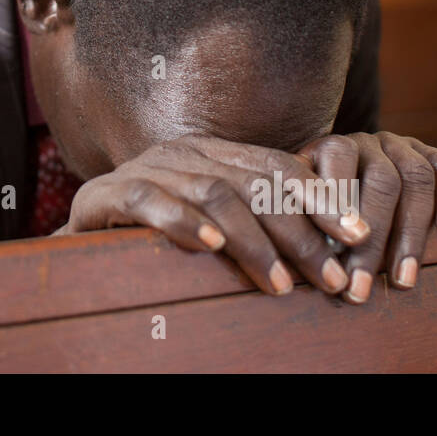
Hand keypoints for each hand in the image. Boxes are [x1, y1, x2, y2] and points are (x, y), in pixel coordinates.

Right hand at [57, 134, 371, 297]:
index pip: (278, 166)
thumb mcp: (214, 222)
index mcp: (211, 150)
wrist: (78, 239)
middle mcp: (181, 152)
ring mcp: (144, 169)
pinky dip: (182, 223)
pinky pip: (149, 202)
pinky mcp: (105, 194)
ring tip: (282, 284)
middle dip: (299, 232)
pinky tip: (210, 248)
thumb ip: (259, 218)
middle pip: (254, 184)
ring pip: (213, 194)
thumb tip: (336, 244)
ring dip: (253, 242)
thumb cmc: (156, 236)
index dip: (321, 197)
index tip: (358, 234)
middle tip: (330, 276)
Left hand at [298, 131, 436, 302]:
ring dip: (411, 233)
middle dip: (373, 240)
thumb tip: (310, 257)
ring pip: (416, 180)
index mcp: (331, 147)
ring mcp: (402, 146)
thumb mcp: (298, 200)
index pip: (337, 167)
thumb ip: (302, 217)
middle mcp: (367, 142)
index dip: (338, 208)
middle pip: (382, 182)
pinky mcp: (431, 154)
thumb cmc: (316, 200)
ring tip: (402, 279)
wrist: (344, 171)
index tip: (335, 251)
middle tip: (361, 286)